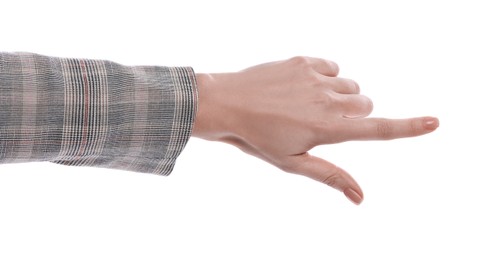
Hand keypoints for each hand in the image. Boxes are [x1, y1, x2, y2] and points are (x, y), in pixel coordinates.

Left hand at [192, 56, 438, 204]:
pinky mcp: (304, 61)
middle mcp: (328, 99)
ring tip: (307, 105)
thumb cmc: (257, 139)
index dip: (408, 128)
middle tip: (322, 122)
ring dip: (340, 96)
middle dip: (355, 114)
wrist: (226, 104)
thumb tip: (361, 197)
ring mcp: (316, 77)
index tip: (434, 122)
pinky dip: (326, 78)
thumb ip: (331, 176)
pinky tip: (301, 88)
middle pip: (366, 104)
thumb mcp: (293, 163)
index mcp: (328, 128)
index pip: (377, 129)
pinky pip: (333, 68)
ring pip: (351, 86)